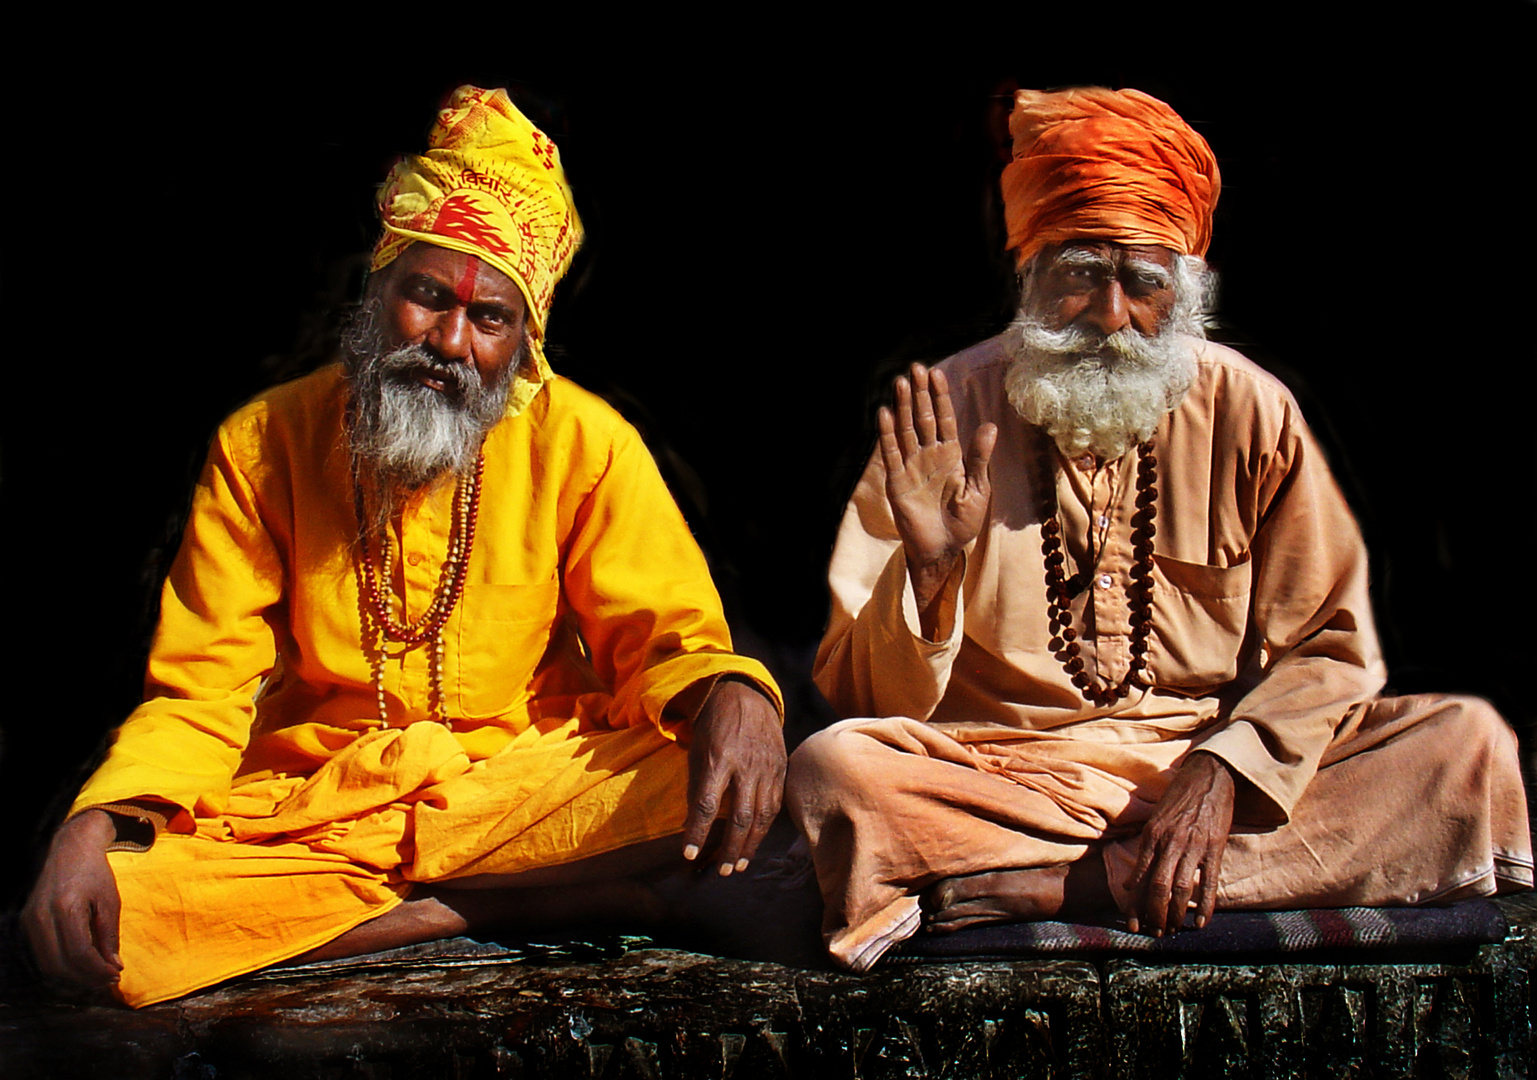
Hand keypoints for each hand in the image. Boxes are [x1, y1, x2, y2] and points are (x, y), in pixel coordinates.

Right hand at [21, 810, 124, 990]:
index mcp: (66, 908)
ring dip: (73, 976)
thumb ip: (110, 935)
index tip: (116, 975)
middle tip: (108, 979)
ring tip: (97, 975)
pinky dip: (62, 965)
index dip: (98, 970)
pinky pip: (43, 954)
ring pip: (48, 964)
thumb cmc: (94, 872)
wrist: (70, 849)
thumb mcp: (110, 901)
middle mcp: (42, 917)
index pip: (79, 953)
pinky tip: (82, 964)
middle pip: (60, 965)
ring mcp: (31, 921)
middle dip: (86, 978)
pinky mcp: (28, 923)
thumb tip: (113, 966)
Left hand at [681, 678, 784, 875]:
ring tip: (738, 864)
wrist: (745, 696)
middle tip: (722, 871)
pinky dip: (765, 827)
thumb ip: (697, 787)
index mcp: (718, 759)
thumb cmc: (713, 727)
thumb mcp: (697, 752)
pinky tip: (755, 841)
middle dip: (730, 848)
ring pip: (762, 815)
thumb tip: (692, 824)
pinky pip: (775, 804)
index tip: (688, 855)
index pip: (707, 804)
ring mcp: (767, 768)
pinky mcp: (781, 769)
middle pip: (740, 817)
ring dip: (750, 845)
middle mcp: (746, 766)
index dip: (697, 832)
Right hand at [879, 364, 996, 617]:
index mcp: (951, 456)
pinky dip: (888, 434)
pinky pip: (892, 454)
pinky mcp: (897, 482)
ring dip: (903, 407)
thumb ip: (980, 457)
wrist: (943, 549)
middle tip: (915, 368)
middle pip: (923, 418)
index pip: (944, 419)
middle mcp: (929, 456)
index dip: (940, 397)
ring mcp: (911, 467)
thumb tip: (990, 425)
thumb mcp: (979, 488)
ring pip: (906, 430)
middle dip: (920, 394)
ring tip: (900, 383)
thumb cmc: (963, 522)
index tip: (936, 374)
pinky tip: (885, 414)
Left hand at [1126, 752, 1235, 935]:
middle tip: (1154, 933)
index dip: (1135, 905)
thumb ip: (1144, 852)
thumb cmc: (1179, 799)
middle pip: (1158, 888)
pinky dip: (1205, 906)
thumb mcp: (1154, 821)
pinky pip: (1209, 882)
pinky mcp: (1214, 848)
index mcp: (1152, 836)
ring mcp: (1193, 846)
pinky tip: (1201, 923)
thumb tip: (1131, 884)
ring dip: (1176, 914)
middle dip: (1154, 915)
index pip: (1140, 878)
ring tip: (1173, 931)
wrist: (1208, 777)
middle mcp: (1169, 843)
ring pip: (1181, 889)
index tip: (1132, 923)